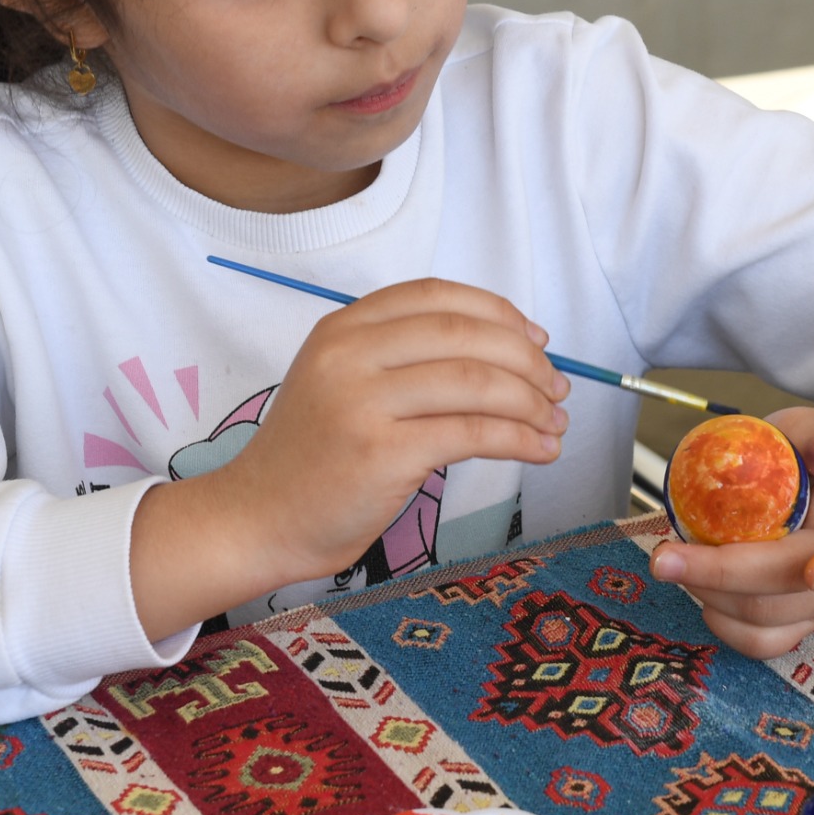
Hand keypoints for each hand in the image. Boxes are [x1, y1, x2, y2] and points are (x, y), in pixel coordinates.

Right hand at [130, 279, 568, 637]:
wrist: (256, 518)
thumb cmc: (311, 458)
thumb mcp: (341, 382)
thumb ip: (400, 357)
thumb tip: (506, 351)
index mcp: (342, 328)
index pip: (437, 296)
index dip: (498, 312)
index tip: (535, 339)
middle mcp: (349, 354)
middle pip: (465, 333)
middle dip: (527, 360)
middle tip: (557, 387)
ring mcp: (363, 401)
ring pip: (476, 381)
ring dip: (531, 401)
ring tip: (555, 422)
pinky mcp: (381, 452)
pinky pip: (471, 433)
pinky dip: (519, 439)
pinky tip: (539, 449)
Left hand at [648, 406, 813, 659]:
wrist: (800, 477)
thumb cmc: (810, 454)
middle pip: (801, 588)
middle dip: (728, 574)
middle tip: (666, 555)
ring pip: (772, 619)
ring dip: (714, 595)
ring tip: (675, 560)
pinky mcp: (792, 621)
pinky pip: (760, 642)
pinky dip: (722, 622)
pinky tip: (698, 589)